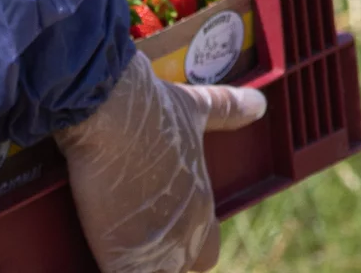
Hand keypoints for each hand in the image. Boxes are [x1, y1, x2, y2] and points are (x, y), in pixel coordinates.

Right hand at [53, 52, 266, 271]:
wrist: (112, 109)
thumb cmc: (150, 108)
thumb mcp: (194, 107)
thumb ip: (225, 109)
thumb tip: (257, 104)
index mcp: (202, 201)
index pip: (204, 243)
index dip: (182, 238)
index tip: (155, 221)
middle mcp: (187, 230)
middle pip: (186, 265)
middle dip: (163, 258)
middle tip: (132, 233)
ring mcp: (157, 247)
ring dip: (140, 262)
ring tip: (116, 243)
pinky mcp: (124, 256)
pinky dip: (118, 270)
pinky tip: (103, 257)